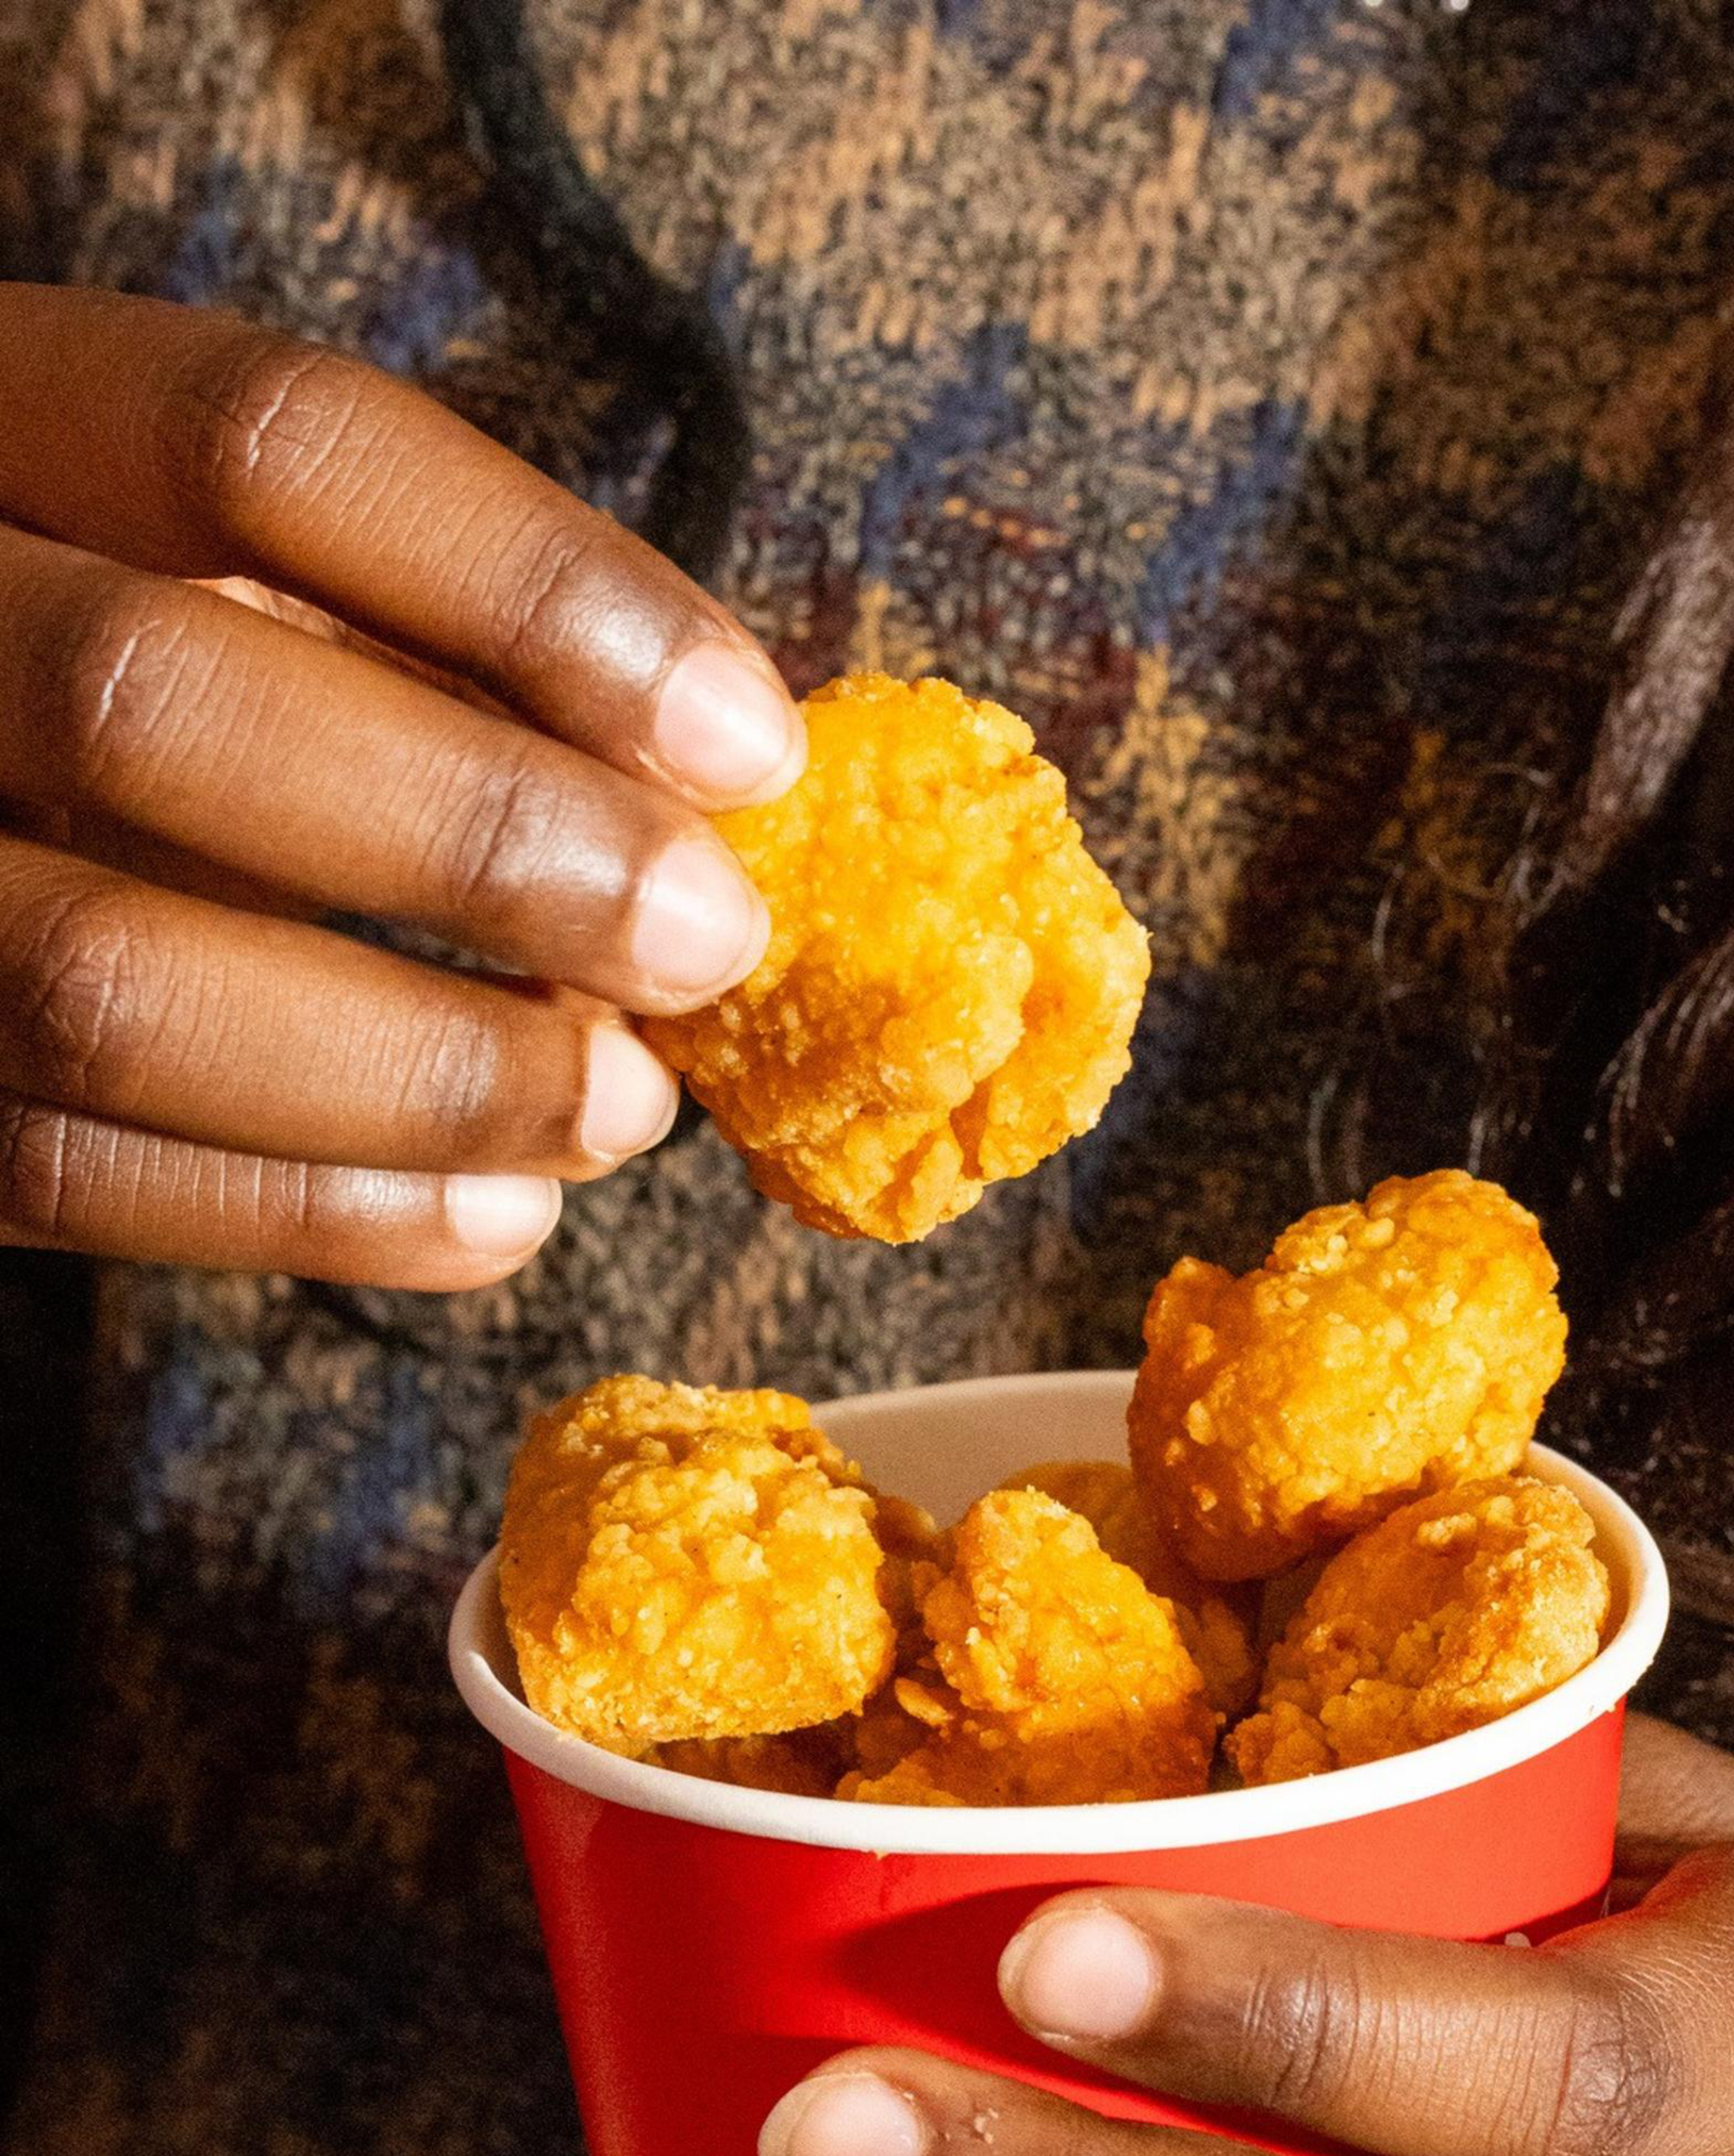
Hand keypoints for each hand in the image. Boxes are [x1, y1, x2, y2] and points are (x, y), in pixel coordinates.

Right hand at [0, 286, 803, 1285]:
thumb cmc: (144, 682)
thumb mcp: (236, 583)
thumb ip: (409, 638)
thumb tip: (698, 785)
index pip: (258, 442)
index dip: (529, 587)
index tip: (743, 740)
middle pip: (153, 702)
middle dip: (478, 839)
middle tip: (703, 942)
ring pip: (107, 983)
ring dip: (423, 1070)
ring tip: (621, 1107)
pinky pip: (73, 1176)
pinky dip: (320, 1215)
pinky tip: (497, 1217)